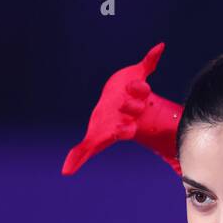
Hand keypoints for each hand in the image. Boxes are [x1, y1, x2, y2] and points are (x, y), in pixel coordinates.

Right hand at [61, 42, 182, 175]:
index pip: (124, 129)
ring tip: (140, 83)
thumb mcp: (94, 139)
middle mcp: (130, 110)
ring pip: (140, 88)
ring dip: (139, 86)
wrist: (120, 103)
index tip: (126, 130)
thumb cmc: (109, 122)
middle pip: (132, 108)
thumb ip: (80, 154)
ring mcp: (135, 93)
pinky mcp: (138, 77)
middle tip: (133, 107)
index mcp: (122, 125)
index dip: (124, 129)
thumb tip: (63, 174)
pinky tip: (159, 48)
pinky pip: (148, 65)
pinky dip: (153, 57)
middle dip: (132, 107)